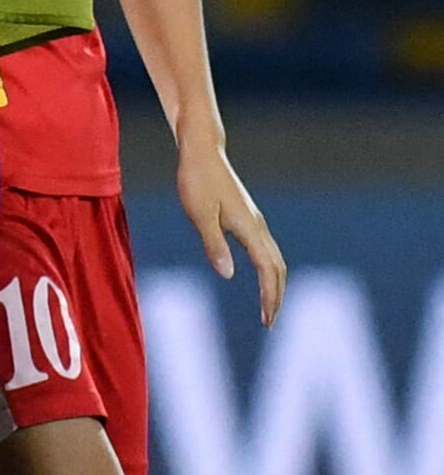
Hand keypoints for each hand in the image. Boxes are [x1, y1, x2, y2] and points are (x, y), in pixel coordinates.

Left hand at [178, 137, 287, 326]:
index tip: (268, 320)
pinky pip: (267, 250)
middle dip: (277, 296)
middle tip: (270, 323)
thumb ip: (213, 244)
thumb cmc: (195, 181)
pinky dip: (269, 270)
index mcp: (249, 228)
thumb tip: (229, 275)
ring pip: (275, 259)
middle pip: (278, 268)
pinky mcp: (248, 218)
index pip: (268, 270)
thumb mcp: (199, 215)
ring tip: (268, 308)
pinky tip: (261, 278)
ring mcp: (255, 222)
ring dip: (275, 285)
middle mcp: (258, 226)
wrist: (201, 152)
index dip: (270, 297)